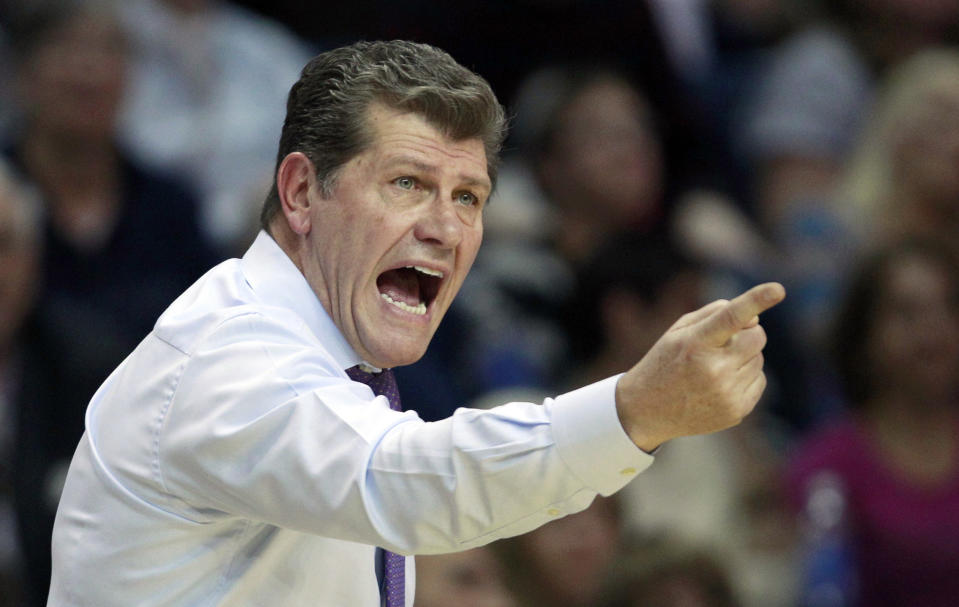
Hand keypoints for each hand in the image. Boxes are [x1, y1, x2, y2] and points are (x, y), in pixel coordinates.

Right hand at [615, 282, 785, 450]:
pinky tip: (720, 384)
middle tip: (726, 340)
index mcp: (695, 344)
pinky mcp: (737, 411)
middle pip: (757, 337)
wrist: (646, 411)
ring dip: (743, 357)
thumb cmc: (666, 362)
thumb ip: (714, 314)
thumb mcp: (677, 331)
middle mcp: (713, 370)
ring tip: (714, 368)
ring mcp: (726, 393)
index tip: (777, 289)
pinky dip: (745, 377)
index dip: (756, 300)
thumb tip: (755, 318)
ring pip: (759, 359)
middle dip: (748, 333)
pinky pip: (759, 380)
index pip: (731, 317)